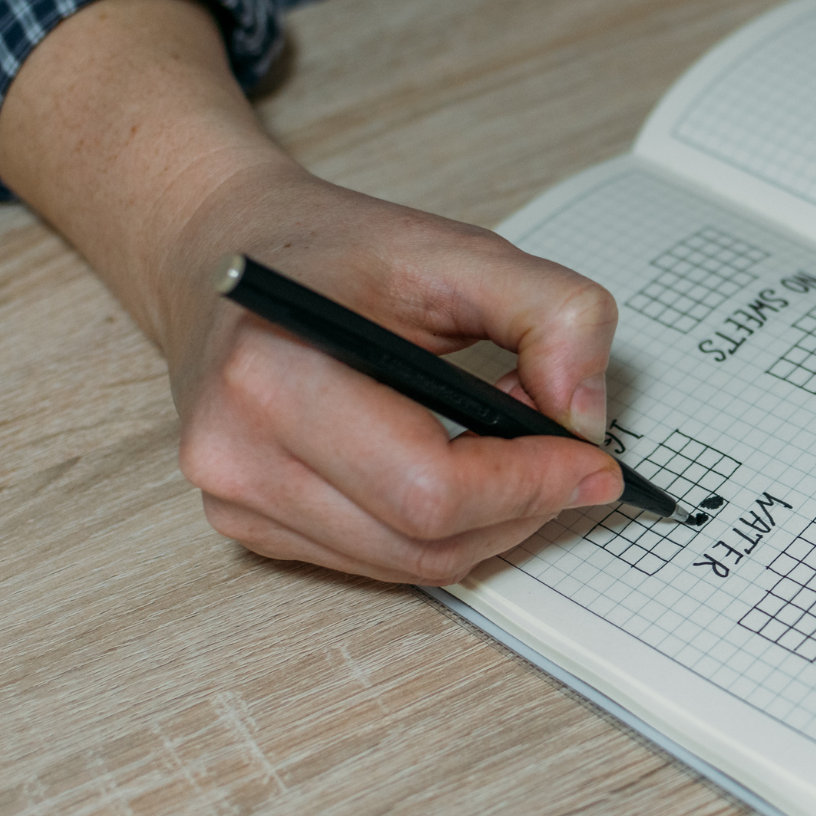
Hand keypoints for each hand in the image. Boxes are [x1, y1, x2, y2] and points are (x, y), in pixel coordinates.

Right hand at [168, 171, 623, 583]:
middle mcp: (237, 454)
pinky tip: (454, 462)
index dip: (529, 484)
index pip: (428, 490)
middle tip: (567, 448)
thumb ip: (549, 311)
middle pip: (424, 542)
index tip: (594, 459)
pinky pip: (380, 561)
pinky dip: (442, 528)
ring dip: (488, 519)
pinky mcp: (249, 528)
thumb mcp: (455, 249)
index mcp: (271, 376)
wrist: (221, 254)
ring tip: (506, 439)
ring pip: (409, 566)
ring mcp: (235, 502)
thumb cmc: (331, 252)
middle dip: (521, 504)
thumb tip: (585, 416)